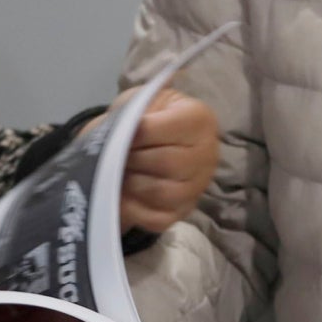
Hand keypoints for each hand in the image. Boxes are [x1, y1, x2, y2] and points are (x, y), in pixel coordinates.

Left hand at [117, 88, 220, 233]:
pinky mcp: (183, 212)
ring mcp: (198, 187)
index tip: (118, 133)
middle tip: (114, 155)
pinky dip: (133, 208)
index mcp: (198, 119)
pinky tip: (121, 194)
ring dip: (131, 184)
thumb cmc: (144, 117)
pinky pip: (157, 219)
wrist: (146, 141)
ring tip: (118, 172)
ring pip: (162, 193)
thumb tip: (120, 133)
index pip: (165, 129)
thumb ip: (133, 114)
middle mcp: (207, 155)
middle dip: (133, 160)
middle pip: (166, 163)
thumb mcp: (139, 102)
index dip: (137, 133)